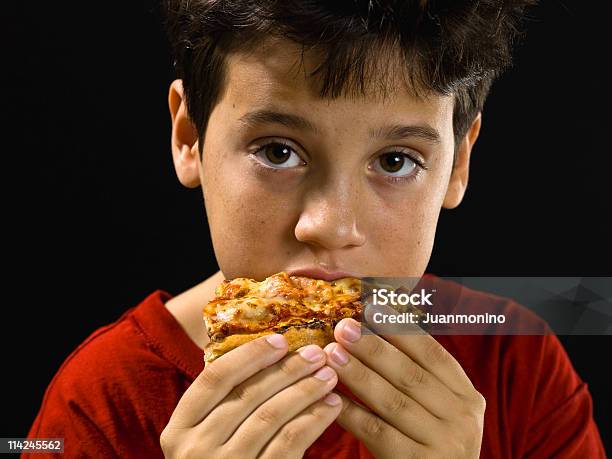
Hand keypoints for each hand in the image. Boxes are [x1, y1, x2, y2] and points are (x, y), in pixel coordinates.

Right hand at [161, 335, 341, 457]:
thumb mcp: (206, 436)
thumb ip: (224, 403)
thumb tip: (268, 351)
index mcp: (179, 428)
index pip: (215, 378)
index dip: (250, 355)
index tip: (281, 339)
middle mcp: (195, 449)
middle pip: (247, 395)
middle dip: (287, 369)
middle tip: (316, 353)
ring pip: (271, 416)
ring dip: (305, 391)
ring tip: (328, 376)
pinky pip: (289, 443)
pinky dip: (313, 420)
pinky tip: (331, 406)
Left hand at [324, 317, 485, 458]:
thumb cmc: (427, 440)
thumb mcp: (437, 407)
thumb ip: (417, 374)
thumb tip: (375, 322)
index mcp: (467, 396)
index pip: (433, 355)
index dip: (401, 329)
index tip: (371, 308)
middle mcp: (462, 419)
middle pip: (411, 375)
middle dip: (373, 348)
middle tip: (343, 327)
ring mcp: (444, 445)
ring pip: (393, 402)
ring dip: (359, 374)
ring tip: (332, 353)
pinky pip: (377, 432)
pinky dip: (352, 412)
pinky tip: (331, 395)